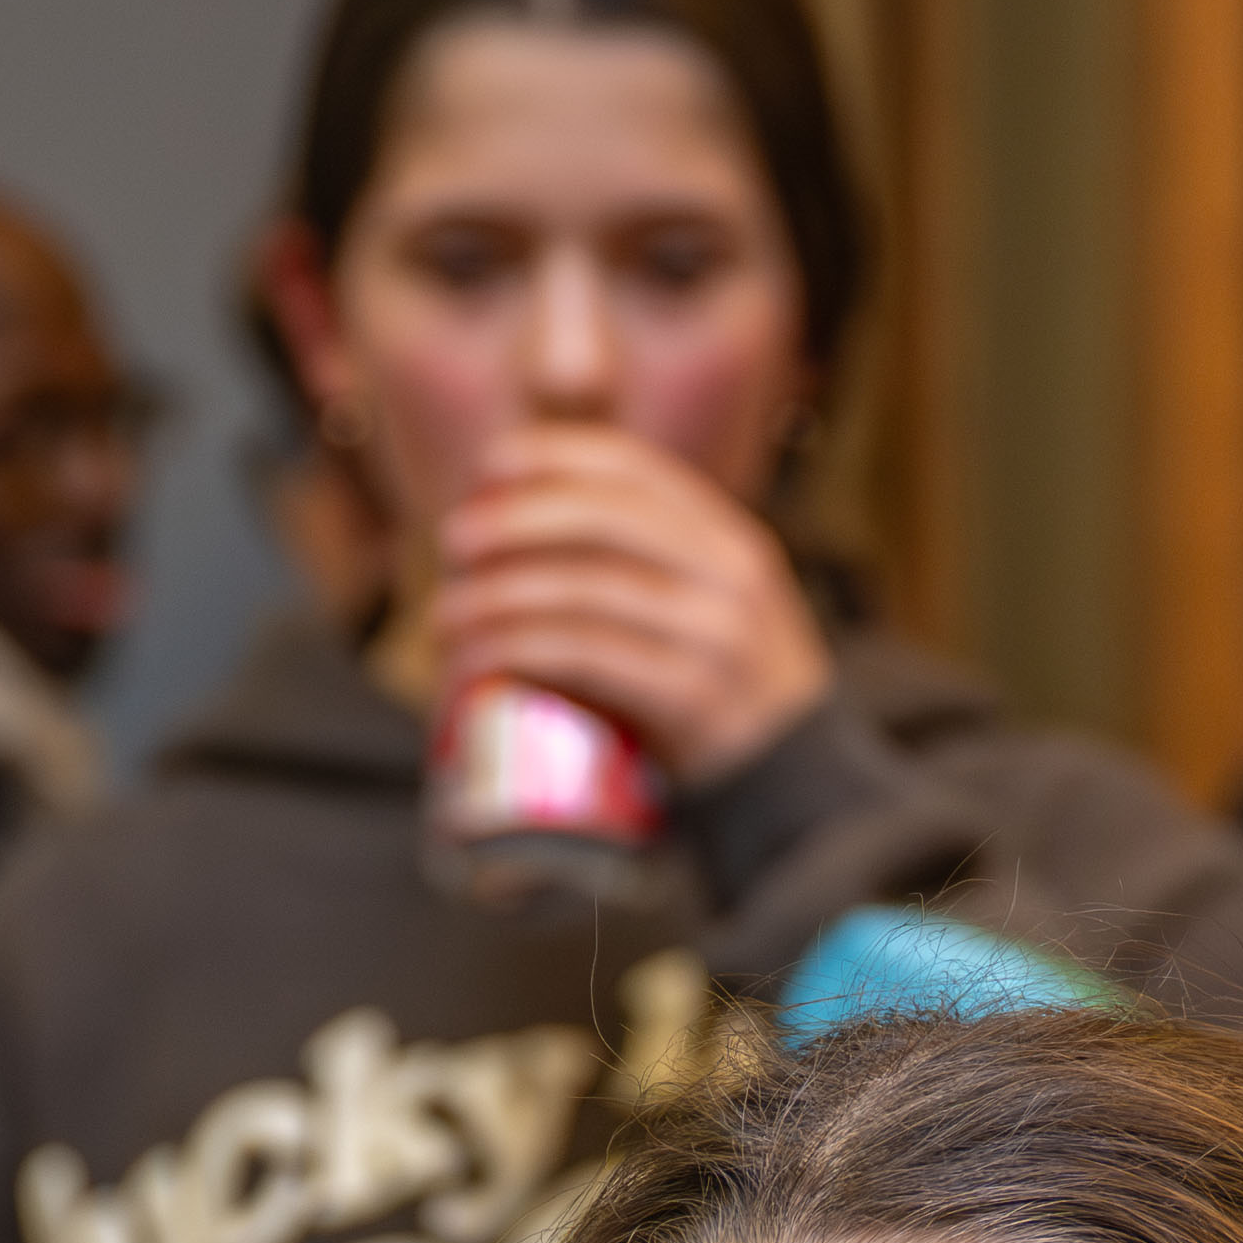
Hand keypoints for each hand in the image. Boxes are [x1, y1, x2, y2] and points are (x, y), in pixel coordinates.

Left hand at [419, 423, 831, 785]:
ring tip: (445, 617)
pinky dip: (520, 651)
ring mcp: (717, 633)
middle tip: (452, 541)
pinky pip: (589, 655)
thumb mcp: (702, 613)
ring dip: (500, 597)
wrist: (797, 787)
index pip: (634, 468)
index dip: (554, 455)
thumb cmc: (721, 699)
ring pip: (587, 588)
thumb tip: (516, 535)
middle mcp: (729, 572)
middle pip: (605, 517)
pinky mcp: (694, 696)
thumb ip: (640, 571)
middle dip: (516, 520)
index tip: (488, 464)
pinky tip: (479, 661)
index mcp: (727, 538)